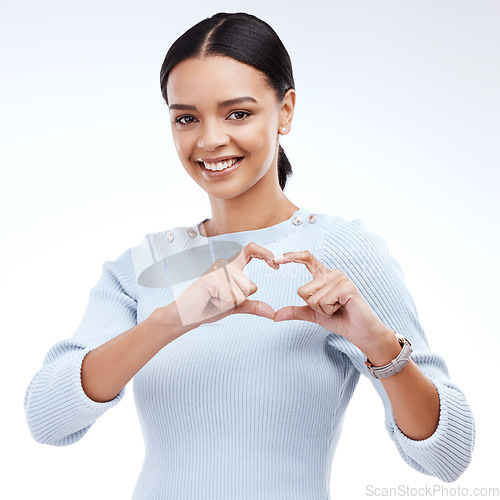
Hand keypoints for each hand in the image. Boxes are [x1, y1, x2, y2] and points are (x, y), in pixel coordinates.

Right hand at [166, 242, 278, 335]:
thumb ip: (253, 306)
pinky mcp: (211, 280)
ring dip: (230, 303)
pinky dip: (223, 305)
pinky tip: (210, 300)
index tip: (276, 264)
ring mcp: (217, 271)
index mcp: (231, 267)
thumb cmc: (208, 307)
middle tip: (221, 300)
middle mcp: (224, 265)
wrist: (185, 316)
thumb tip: (273, 313)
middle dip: (240, 300)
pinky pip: (231, 298)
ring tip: (214, 299)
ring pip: (242, 293)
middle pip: (250, 285)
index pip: (251, 250)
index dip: (265, 253)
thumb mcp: (235, 306)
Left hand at [273, 251, 390, 349]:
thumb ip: (295, 311)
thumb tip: (275, 315)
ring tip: (338, 308)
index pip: (307, 258)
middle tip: (331, 308)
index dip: (292, 257)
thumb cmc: (340, 319)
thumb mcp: (313, 314)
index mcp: (324, 276)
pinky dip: (329, 310)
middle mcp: (332, 273)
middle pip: (303, 290)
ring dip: (323, 310)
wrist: (360, 332)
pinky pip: (323, 301)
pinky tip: (343, 308)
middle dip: (313, 306)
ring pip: (312, 298)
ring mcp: (340, 278)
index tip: (276, 259)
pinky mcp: (346, 287)